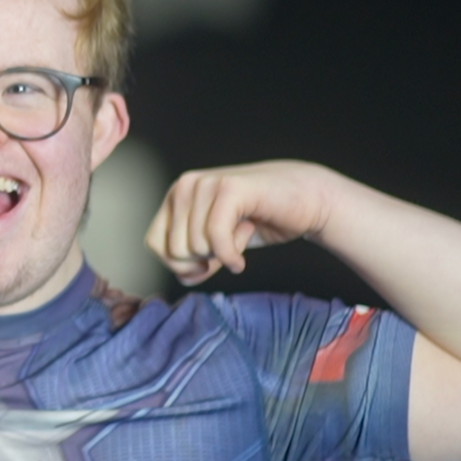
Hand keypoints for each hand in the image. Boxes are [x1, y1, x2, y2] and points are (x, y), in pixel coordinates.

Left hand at [146, 160, 335, 285]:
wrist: (306, 199)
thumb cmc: (261, 220)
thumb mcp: (218, 243)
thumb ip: (194, 260)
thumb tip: (183, 276)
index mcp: (176, 196)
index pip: (154, 243)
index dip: (180, 264)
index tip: (207, 262)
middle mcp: (185, 185)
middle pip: (174, 250)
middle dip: (204, 260)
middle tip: (230, 244)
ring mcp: (206, 183)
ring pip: (195, 246)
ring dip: (224, 252)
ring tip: (242, 231)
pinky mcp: (229, 188)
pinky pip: (215, 238)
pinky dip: (231, 257)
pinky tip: (242, 258)